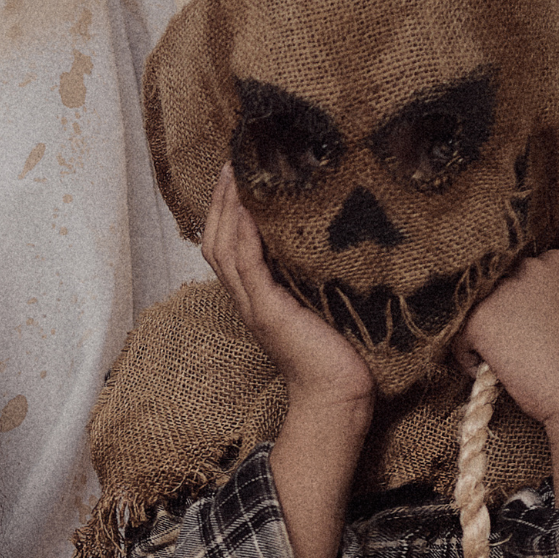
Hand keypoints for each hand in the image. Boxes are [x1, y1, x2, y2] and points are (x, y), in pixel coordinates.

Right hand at [204, 166, 373, 409]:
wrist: (339, 396)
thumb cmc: (341, 354)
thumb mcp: (326, 303)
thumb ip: (317, 276)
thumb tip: (335, 240)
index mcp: (258, 297)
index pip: (228, 247)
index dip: (227, 211)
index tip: (237, 174)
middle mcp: (249, 300)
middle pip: (217, 242)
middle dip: (221, 201)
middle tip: (232, 162)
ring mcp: (255, 306)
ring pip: (224, 249)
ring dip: (228, 208)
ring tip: (237, 174)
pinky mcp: (268, 312)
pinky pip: (246, 266)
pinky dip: (243, 235)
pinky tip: (250, 208)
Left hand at [457, 251, 558, 502]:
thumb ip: (544, 295)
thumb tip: (517, 299)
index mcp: (552, 261)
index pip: (514, 268)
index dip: (513, 296)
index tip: (523, 320)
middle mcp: (525, 266)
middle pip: (490, 285)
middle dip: (494, 310)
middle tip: (510, 341)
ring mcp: (501, 291)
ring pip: (471, 310)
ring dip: (479, 332)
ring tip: (504, 357)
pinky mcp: (479, 318)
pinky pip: (458, 338)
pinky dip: (468, 356)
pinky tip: (493, 369)